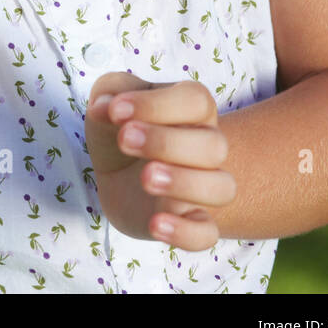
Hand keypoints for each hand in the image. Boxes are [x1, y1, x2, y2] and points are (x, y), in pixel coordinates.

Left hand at [84, 74, 235, 248]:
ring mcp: (202, 187)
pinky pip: (207, 234)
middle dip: (166, 142)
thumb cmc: (122, 125)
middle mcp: (207, 146)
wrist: (119, 171)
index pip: (196, 100)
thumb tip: (106, 107)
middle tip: (124, 139)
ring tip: (146, 178)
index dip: (157, 104)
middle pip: (213, 145)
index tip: (116, 110)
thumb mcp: (110, 100)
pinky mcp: (189, 221)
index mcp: (192, 109)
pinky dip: (186, 233)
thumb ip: (110, 93)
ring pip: (222, 188)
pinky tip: (155, 224)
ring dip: (184, 183)